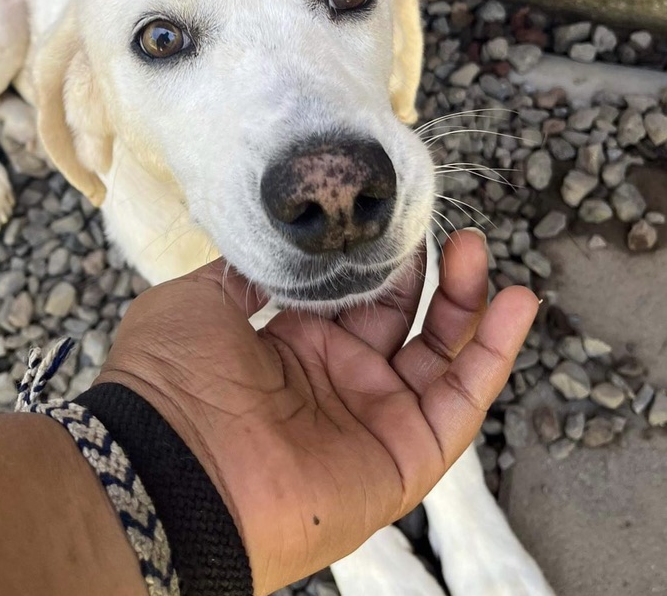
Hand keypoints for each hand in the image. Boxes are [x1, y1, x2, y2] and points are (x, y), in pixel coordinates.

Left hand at [97, 230, 536, 592]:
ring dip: (465, 303)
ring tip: (479, 252)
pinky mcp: (402, 457)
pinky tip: (515, 303)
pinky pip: (461, 404)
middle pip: (399, 318)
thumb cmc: (171, 378)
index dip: (374, 259)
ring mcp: (369, 417)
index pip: (348, 295)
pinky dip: (493, 354)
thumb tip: (274, 241)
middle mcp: (332, 378)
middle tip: (444, 228)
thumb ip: (246, 270)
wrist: (170, 465)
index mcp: (286, 344)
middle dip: (425, 273)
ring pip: (438, 355)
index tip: (393, 219)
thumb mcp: (199, 300)